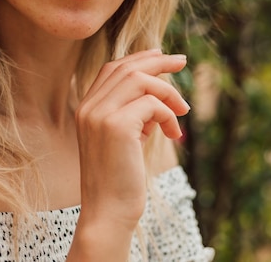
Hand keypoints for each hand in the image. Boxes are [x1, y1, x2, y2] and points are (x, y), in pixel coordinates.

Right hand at [75, 49, 188, 232]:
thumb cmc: (120, 179)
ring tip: (183, 111)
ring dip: (168, 91)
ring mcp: (100, 114)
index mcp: (87, 108)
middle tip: (182, 61)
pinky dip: (168, 113)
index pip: (112, 69)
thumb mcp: (124, 138)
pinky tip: (174, 133)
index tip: (161, 56)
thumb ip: (133, 113)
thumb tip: (159, 93)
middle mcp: (89, 107)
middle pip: (127, 68)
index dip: (138, 58)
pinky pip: (151, 104)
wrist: (108, 213)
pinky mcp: (116, 126)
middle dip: (158, 61)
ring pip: (140, 80)